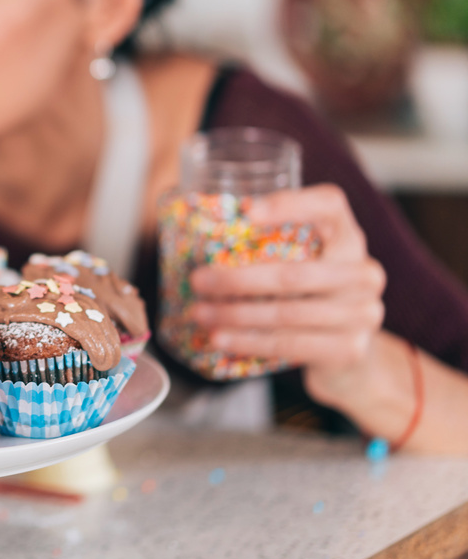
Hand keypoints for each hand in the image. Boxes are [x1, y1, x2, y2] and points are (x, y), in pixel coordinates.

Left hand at [188, 184, 386, 385]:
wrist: (349, 353)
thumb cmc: (310, 295)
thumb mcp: (303, 262)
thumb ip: (271, 244)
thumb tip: (194, 228)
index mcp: (348, 238)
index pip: (330, 205)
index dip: (291, 204)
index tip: (248, 211)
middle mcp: (363, 273)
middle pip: (294, 273)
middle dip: (237, 279)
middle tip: (197, 280)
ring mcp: (362, 313)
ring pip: (287, 313)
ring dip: (235, 314)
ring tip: (200, 313)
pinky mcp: (349, 349)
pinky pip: (290, 344)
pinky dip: (249, 341)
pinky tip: (220, 338)